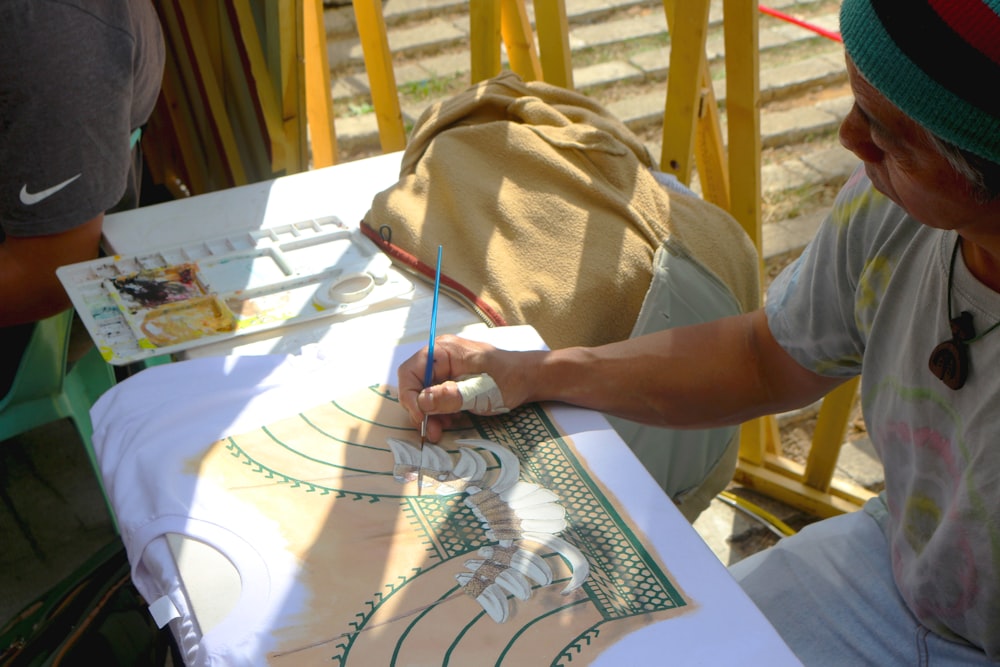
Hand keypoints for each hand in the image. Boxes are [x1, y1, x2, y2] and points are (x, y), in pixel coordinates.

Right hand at [397, 334, 538, 441]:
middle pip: (414, 384)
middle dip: (420, 409)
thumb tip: (422, 401)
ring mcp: (445, 369)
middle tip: (431, 431)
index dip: (410, 396)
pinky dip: (439, 412)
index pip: (410, 371)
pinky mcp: (451, 381)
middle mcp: (440, 357)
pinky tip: (449, 422)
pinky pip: (436, 397)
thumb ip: (450, 396)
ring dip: (429, 414)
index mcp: (443, 351)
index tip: (421, 418)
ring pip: (424, 394)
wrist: (528, 379)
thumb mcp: (479, 391)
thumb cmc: (507, 380)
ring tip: (441, 430)